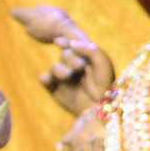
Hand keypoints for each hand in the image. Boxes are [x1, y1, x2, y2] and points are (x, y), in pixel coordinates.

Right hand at [11, 4, 107, 118]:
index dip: (67, 42)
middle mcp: (76, 69)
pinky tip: (48, 79)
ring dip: (59, 70)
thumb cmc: (104, 85)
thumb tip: (71, 44)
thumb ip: (89, 49)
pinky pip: (45, 80)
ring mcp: (65, 80)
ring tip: (67, 76)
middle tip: (79, 67)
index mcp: (88, 60)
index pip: (74, 46)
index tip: (60, 41)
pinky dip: (45, 78)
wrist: (98, 110)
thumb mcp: (102, 62)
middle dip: (69, 58)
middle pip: (65, 55)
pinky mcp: (56, 91)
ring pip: (55, 68)